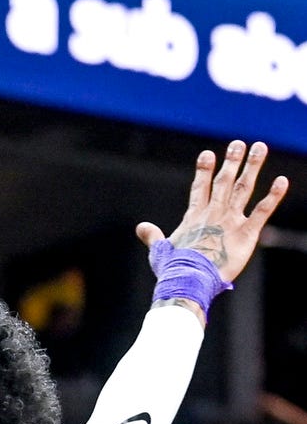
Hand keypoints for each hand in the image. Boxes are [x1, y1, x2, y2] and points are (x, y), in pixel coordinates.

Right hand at [137, 140, 287, 283]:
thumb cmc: (173, 269)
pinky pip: (262, 211)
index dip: (204, 171)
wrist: (189, 280)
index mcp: (194, 217)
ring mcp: (231, 221)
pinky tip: (282, 181)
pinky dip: (273, 196)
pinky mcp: (246, 234)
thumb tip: (141, 227)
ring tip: (260, 147)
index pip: (200, 188)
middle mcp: (214, 214)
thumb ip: (152, 236)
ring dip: (252, 167)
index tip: (208, 154)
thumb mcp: (159, 251)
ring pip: (243, 188)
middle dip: (231, 161)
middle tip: (238, 143)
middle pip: (224, 182)